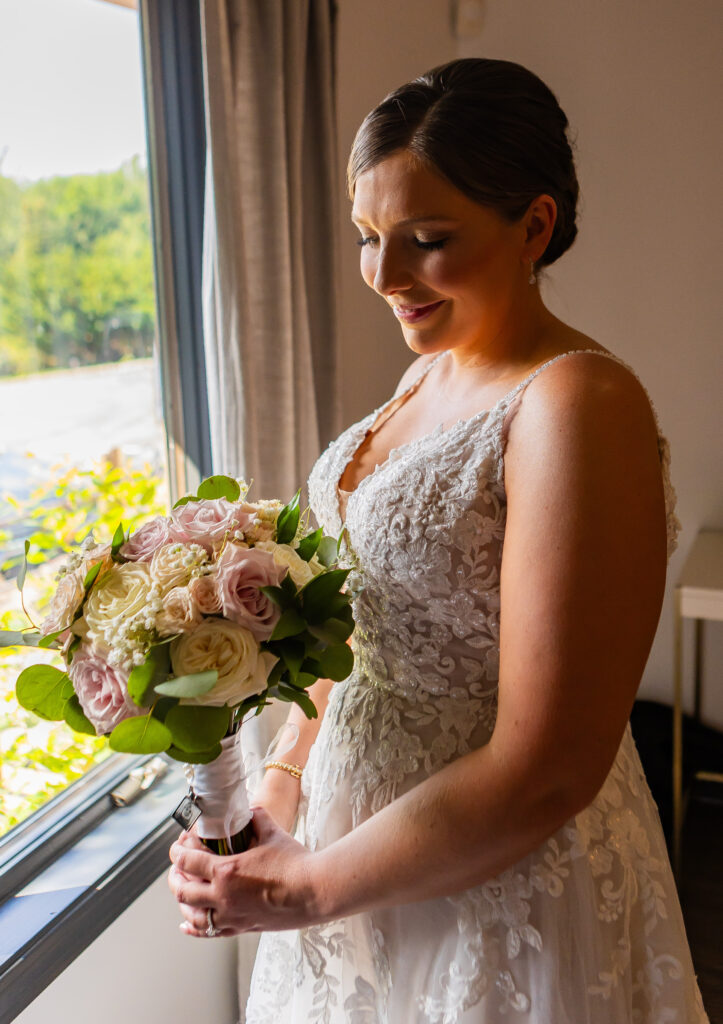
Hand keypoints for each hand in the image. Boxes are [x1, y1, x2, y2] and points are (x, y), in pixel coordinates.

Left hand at [168, 806, 318, 936]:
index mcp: (226, 871)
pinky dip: (194, 927)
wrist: (315, 891)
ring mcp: (231, 916)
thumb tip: (248, 809)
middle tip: (177, 865)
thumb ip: (255, 817)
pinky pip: (209, 932)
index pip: (188, 861)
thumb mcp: (272, 831)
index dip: (178, 850)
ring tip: (182, 889)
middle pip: (183, 890)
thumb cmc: (295, 861)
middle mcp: (223, 897)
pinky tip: (187, 923)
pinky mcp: (242, 928)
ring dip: (183, 901)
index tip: (179, 844)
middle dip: (175, 875)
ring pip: (192, 914)